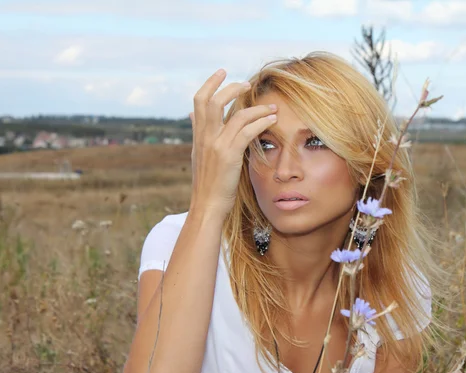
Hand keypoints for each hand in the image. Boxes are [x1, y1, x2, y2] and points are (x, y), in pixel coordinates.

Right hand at [188, 69, 276, 218]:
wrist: (207, 206)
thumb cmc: (207, 183)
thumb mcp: (198, 154)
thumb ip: (199, 133)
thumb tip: (192, 115)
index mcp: (198, 136)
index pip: (199, 101)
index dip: (210, 84)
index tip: (222, 73)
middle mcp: (205, 137)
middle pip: (213, 101)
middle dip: (231, 88)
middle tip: (248, 83)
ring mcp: (216, 145)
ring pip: (237, 115)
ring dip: (257, 108)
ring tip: (271, 108)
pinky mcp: (229, 155)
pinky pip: (247, 132)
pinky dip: (261, 123)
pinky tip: (272, 122)